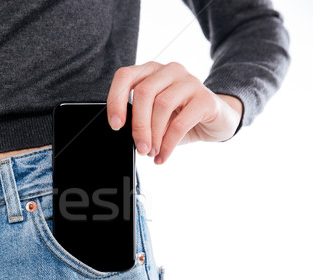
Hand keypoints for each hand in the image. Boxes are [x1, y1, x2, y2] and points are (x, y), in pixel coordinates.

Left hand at [107, 61, 242, 163]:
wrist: (217, 120)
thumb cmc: (180, 116)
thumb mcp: (154, 116)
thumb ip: (138, 118)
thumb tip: (122, 134)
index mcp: (151, 71)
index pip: (125, 76)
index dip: (115, 100)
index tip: (115, 125)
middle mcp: (170, 71)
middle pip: (144, 92)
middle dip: (138, 125)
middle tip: (139, 147)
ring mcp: (189, 81)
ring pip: (162, 105)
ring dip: (154, 135)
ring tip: (151, 152)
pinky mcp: (205, 98)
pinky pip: (181, 122)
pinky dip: (168, 143)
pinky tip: (163, 155)